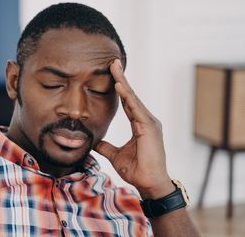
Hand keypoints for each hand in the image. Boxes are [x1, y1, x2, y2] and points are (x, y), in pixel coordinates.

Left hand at [94, 59, 173, 198]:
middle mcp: (145, 120)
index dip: (119, 87)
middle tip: (112, 62)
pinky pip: (136, 108)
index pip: (127, 101)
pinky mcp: (150, 127)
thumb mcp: (115, 155)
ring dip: (123, 82)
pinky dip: (128, 96)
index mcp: (139, 124)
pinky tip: (119, 85)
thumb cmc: (136, 169)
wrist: (148, 183)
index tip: (111, 73)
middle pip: (130, 95)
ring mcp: (149, 122)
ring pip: (133, 98)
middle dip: (121, 78)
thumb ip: (106, 146)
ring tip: (114, 67)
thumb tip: (94, 142)